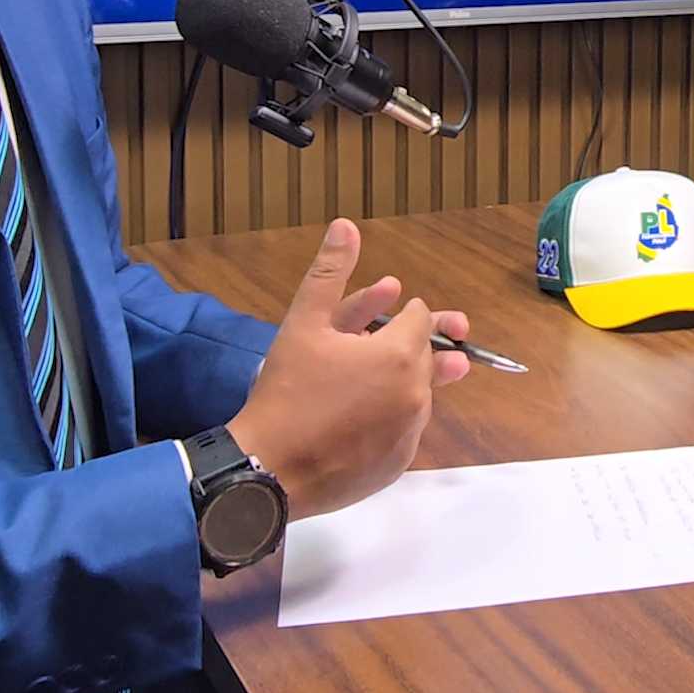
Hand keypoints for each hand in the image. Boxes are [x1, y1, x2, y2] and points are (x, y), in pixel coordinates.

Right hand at [224, 219, 470, 518]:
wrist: (267, 467)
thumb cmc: (285, 391)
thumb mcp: (303, 324)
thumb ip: (330, 273)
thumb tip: (346, 225)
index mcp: (400, 355)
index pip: (419, 318)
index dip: (401, 311)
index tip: (385, 312)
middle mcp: (416, 394)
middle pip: (426, 356)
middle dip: (407, 344)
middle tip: (380, 344)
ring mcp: (410, 433)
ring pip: (416, 395)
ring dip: (399, 382)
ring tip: (364, 380)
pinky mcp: (398, 465)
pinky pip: (403, 431)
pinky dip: (388, 419)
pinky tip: (357, 415)